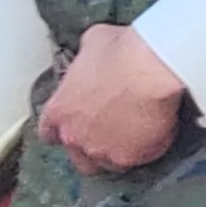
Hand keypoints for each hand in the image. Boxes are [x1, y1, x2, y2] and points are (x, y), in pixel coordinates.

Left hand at [38, 24, 186, 174]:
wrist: (151, 69)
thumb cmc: (122, 52)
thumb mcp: (93, 43)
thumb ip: (86, 60)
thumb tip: (94, 56)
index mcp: (58, 111)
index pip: (49, 133)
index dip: (64, 128)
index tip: (77, 122)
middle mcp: (74, 137)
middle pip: (77, 157)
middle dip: (91, 146)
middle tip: (111, 130)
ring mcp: (102, 151)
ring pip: (108, 163)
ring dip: (118, 150)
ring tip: (136, 133)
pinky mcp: (130, 158)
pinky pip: (138, 159)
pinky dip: (146, 148)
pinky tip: (156, 131)